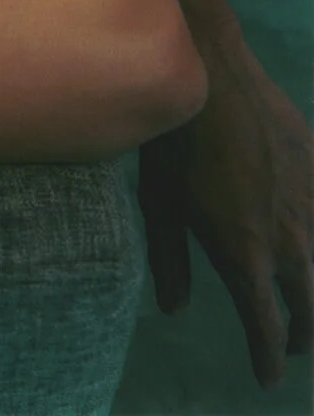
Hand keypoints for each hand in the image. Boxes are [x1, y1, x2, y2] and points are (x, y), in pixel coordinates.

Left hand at [137, 37, 313, 389]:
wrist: (212, 80)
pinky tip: (309, 242)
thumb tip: (173, 308)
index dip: (267, 356)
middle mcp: (287, 239)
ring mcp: (311, 207)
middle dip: (300, 334)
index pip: (265, 323)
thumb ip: (169, 260)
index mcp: (243, 252)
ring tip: (307, 307)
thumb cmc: (171, 142)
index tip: (266, 376)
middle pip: (308, 306)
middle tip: (290, 345)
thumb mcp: (158, 205)